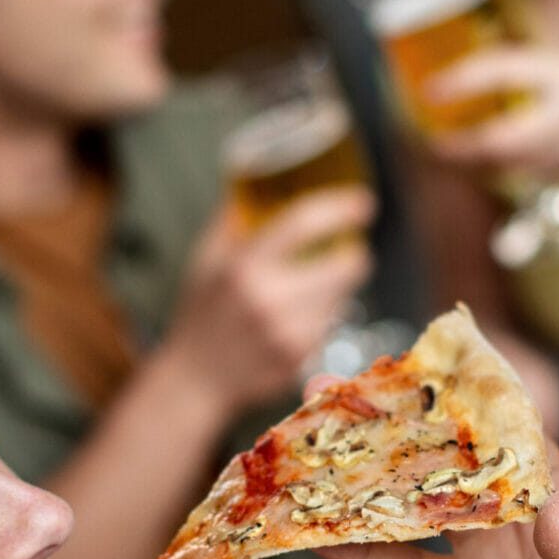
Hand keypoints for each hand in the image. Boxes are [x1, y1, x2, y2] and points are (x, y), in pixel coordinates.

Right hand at [162, 187, 373, 412]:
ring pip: (344, 297)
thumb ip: (234, 219)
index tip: (362, 200)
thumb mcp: (206, 259)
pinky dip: (325, 313)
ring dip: (340, 285)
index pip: (304, 223)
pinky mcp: (302, 358)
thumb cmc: (200, 312)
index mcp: (243, 267)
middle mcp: (270, 300)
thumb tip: (259, 177)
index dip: (341, 207)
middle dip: (356, 253)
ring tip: (313, 284)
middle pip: (347, 265)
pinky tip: (298, 316)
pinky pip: (331, 324)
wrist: (195, 380)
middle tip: (351, 247)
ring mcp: (290, 334)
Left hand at [425, 47, 558, 185]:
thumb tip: (476, 76)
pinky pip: (534, 176)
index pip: (505, 69)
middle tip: (433, 143)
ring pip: (512, 164)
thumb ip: (537, 73)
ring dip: (478, 162)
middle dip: (461, 146)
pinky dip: (512, 170)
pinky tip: (501, 163)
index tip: (430, 89)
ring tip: (455, 153)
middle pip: (501, 138)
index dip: (463, 79)